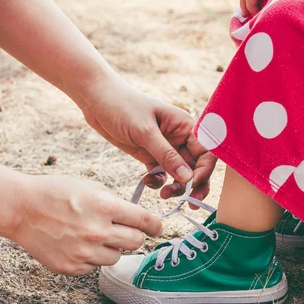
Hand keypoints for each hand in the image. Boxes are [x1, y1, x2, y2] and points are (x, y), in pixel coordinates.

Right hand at [10, 173, 161, 274]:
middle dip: (134, 235)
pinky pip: (94, 267)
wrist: (21, 209)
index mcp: (105, 207)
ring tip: (92, 234)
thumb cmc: (55, 192)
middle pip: (136, 242)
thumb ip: (115, 201)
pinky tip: (77, 243)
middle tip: (124, 230)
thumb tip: (135, 215)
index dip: (155, 225)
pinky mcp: (72, 267)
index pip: (144, 221)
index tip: (158, 228)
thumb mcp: (90, 187)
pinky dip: (91, 257)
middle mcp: (97, 232)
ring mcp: (84, 252)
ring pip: (116, 257)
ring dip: (111, 247)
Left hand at [81, 74, 216, 201]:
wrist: (97, 100)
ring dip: (176, 188)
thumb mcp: (145, 131)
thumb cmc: (123, 106)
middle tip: (190, 203)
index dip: (204, 169)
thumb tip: (188, 179)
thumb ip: (166, 155)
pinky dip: (158, 182)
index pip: (206, 151)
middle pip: (197, 166)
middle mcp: (180, 137)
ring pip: (180, 174)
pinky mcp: (150, 156)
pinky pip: (162, 174)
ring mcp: (165, 148)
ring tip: (163, 195)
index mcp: (185, 125)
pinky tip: (146, 182)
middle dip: (195, 185)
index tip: (193, 184)